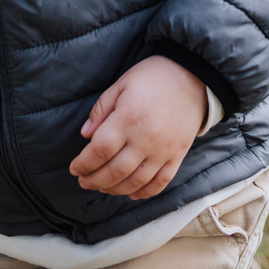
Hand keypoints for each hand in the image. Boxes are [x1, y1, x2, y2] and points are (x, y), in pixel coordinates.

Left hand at [69, 56, 206, 199]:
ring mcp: (163, 150)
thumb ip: (101, 110)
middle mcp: (145, 139)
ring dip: (115, 189)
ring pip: (135, 182)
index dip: (84, 163)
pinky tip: (132, 193)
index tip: (74, 168)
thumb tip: (85, 135)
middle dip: (95, 180)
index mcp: (128, 118)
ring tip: (103, 187)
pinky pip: (160, 182)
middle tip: (84, 181)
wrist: (193, 75)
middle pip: (115, 171)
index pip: (100, 150)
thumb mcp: (122, 84)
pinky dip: (145, 192)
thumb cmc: (154, 76)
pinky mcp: (177, 156)